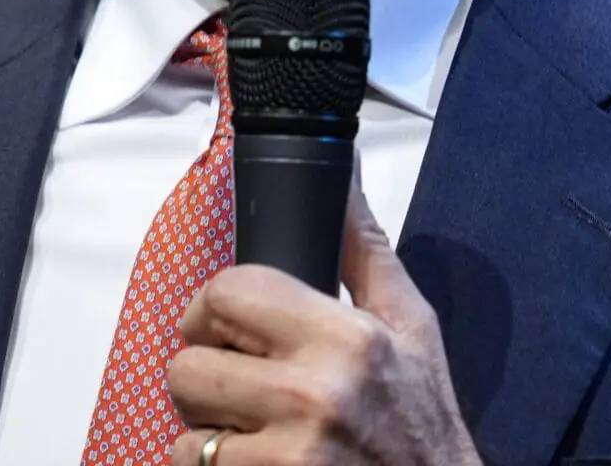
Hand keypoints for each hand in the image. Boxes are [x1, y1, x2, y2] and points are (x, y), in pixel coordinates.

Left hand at [166, 188, 479, 465]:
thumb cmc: (423, 421)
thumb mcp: (412, 326)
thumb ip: (363, 248)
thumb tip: (342, 174)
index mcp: (347, 338)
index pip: (228, 292)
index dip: (212, 308)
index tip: (226, 328)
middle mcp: (316, 394)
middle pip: (188, 363)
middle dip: (202, 372)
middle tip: (237, 384)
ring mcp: (291, 454)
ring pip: (186, 424)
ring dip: (206, 427)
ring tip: (251, 428)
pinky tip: (258, 462)